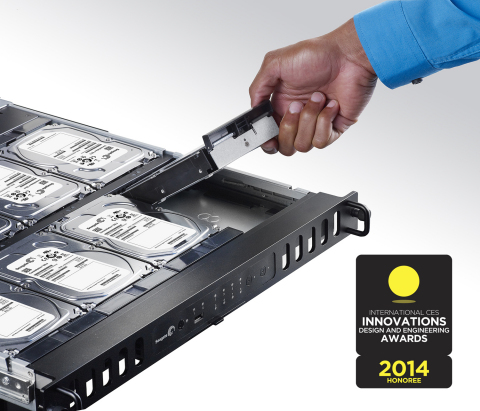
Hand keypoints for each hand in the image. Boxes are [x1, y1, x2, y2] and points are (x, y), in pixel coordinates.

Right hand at [249, 19, 376, 154]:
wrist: (349, 54)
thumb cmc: (317, 54)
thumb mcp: (274, 63)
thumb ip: (257, 87)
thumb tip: (254, 109)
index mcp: (282, 105)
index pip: (269, 134)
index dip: (266, 140)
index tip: (267, 137)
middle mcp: (298, 117)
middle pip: (284, 146)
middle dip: (288, 128)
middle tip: (297, 106)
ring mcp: (316, 124)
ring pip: (302, 145)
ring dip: (309, 120)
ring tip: (318, 97)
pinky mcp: (334, 128)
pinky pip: (321, 141)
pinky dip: (324, 122)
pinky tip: (331, 104)